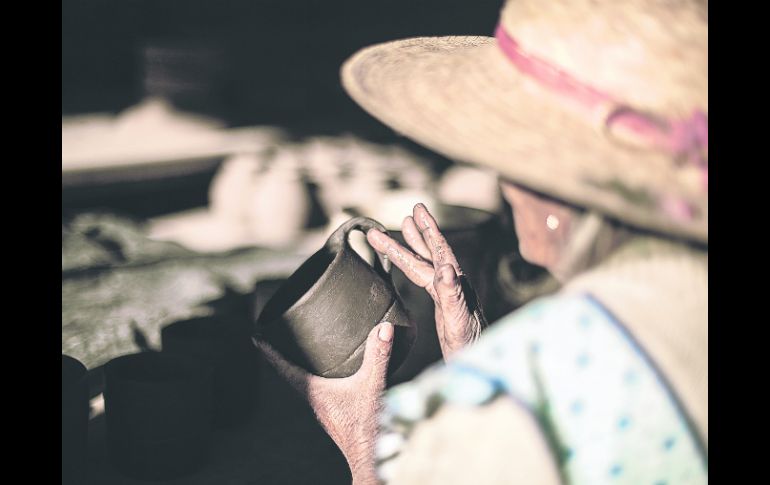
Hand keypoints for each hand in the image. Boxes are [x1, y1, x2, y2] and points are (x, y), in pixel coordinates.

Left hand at [253, 322, 394, 484]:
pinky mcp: (334, 415)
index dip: (270, 352)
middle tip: (272, 339)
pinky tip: (328, 377)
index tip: (256, 338)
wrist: (369, 456)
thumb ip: (378, 356)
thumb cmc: (365, 427)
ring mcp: (324, 410)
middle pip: (290, 376)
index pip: (285, 369)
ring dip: (297, 369)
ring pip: (303, 386)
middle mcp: (315, 402)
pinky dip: (314, 379)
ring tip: (296, 354)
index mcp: (315, 393)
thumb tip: (383, 328)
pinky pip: (318, 393)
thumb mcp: (372, 385)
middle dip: (281, 357)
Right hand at [367, 203, 485, 358]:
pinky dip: (416, 267)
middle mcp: (453, 285)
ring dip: (415, 246)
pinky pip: (426, 280)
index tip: (416, 211)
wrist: (478, 368)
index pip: (439, 252)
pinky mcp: (444, 307)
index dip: (427, 230)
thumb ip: (453, 295)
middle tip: (409, 211)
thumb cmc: (471, 349)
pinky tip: (412, 265)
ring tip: (404, 227)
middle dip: (418, 233)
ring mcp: (449, 295)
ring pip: (427, 264)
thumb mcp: (459, 322)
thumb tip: (445, 268)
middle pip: (430, 253)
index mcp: (456, 285)